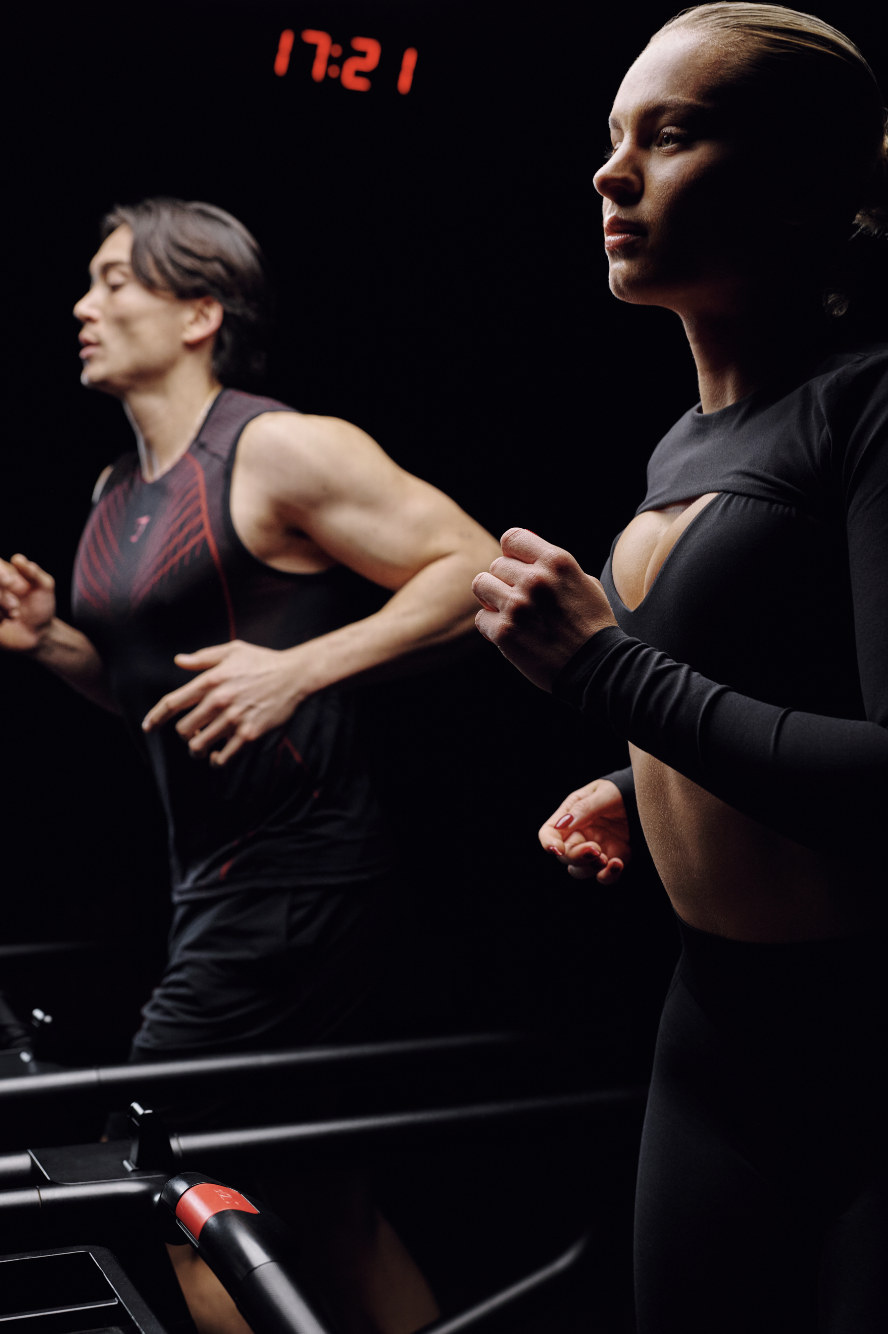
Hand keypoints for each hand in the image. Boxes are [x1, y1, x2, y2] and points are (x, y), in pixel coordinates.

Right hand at [0, 556, 55, 650]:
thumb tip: (18, 559)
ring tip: (14, 615)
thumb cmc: (42, 606)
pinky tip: (4, 622)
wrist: (37, 634)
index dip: (0, 574)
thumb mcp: (44, 588)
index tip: (11, 582)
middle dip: (0, 597)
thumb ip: (33, 573)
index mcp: (3, 571)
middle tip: (15, 606)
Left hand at [142, 640, 308, 766]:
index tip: (148, 727)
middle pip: (183, 729)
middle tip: (193, 732)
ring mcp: (234, 720)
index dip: (155, 718)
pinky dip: (216, 761)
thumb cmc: (263, 661)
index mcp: (210, 680)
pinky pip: (223, 758)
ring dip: (197, 749)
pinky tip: (218, 756)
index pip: (172, 703)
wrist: (296, 675)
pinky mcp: (249, 735)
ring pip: (199, 746)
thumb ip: (203, 657)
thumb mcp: (233, 650)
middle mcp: (218, 701)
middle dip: (184, 733)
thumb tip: (179, 660)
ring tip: (202, 746)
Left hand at [472, 529, 616, 689]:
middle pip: (497, 565)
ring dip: (492, 599)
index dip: (512, 554)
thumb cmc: (593, 626)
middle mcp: (535, 579)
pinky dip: (492, 628)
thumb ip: (555, 566)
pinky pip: (481, 619)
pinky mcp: (504, 631)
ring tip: (510, 613)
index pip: (512, 538)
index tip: (517, 567)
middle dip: (506, 582)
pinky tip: (513, 635)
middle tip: (522, 602)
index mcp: (556, 562)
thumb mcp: (585, 582)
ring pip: (481, 585)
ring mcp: (517, 605)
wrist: (598, 667)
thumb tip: (528, 550)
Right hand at [539, 779, 630, 882]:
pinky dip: (608, 875)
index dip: (549, 843)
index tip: (558, 850)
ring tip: (607, 858)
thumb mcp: (603, 793)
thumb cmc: (619, 791)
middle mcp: (578, 835)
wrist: (644, 799)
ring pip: (579, 870)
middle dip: (577, 856)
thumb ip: (584, 808)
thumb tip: (564, 823)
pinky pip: (603, 876)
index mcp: (570, 817)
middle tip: (595, 850)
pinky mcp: (610, 859)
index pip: (549, 832)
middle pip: (565, 856)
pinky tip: (617, 864)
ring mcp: (594, 849)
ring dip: (590, 868)